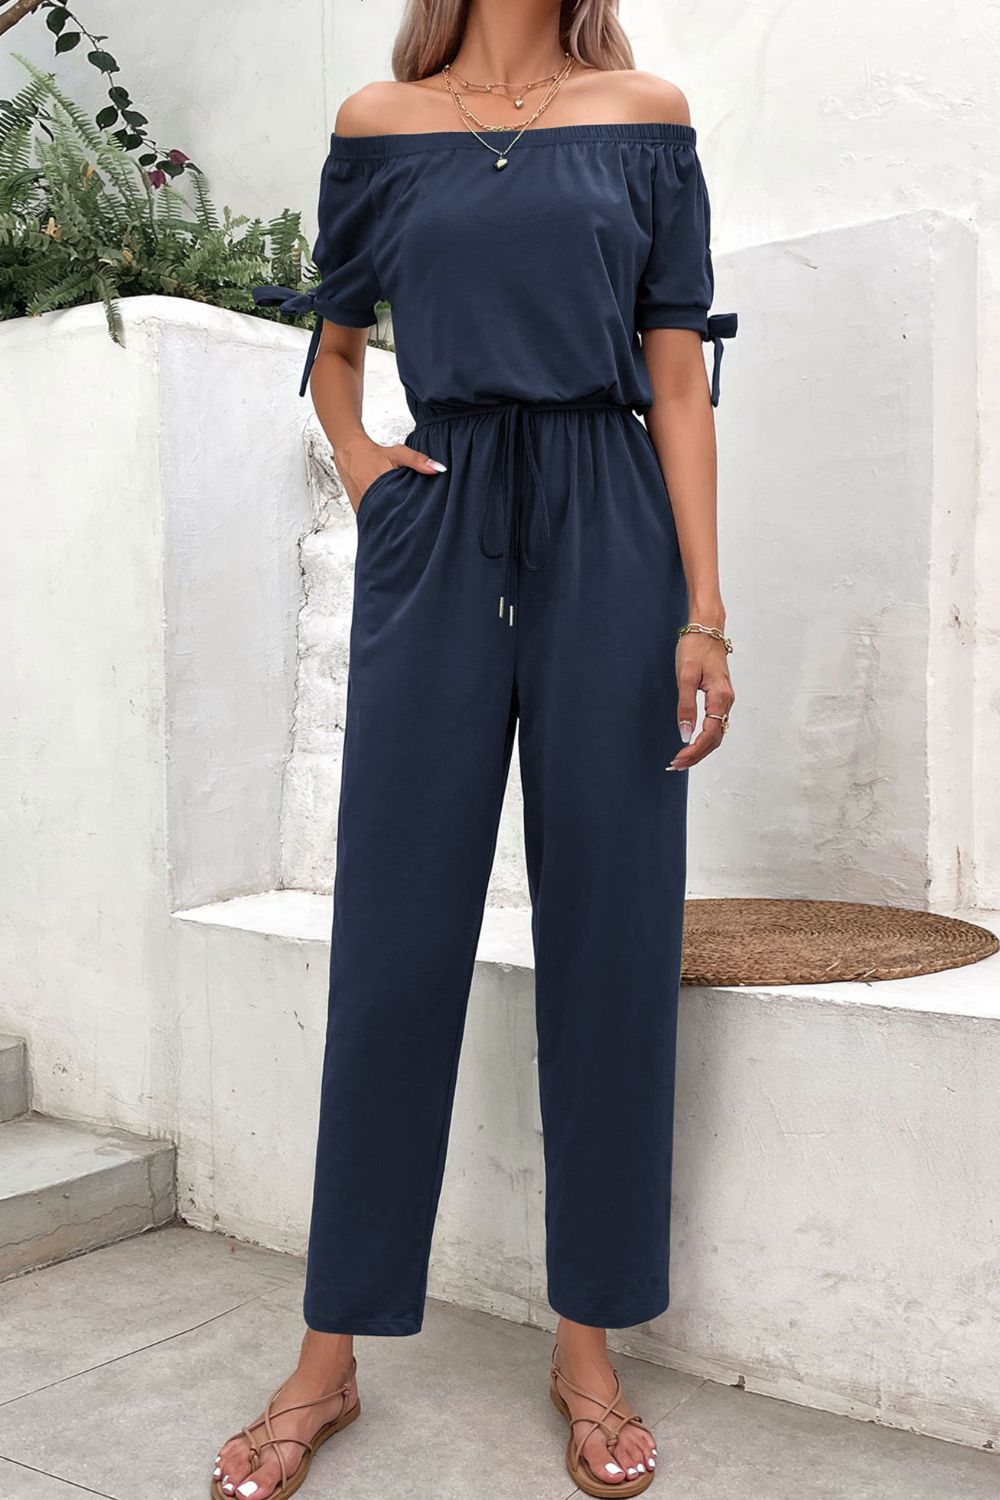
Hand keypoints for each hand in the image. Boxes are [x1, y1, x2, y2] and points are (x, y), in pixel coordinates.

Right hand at [337, 439, 446, 515]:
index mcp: (383, 490)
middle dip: (404, 522)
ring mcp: (364, 507)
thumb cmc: (374, 453)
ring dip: (392, 522)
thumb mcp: (399, 453)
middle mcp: (371, 501)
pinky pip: (372, 518)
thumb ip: (419, 461)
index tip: (422, 520)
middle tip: (416, 525)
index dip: (413, 516)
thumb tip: (439, 469)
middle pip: (393, 519)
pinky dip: (381, 518)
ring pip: (381, 521)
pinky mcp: (359, 510)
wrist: (350, 452)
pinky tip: (389, 516)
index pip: (402, 511)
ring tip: (403, 525)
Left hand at [667, 633, 734, 769]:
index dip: (694, 751)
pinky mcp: (720, 696)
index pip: (709, 734)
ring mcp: (725, 700)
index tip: (678, 760)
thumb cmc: (695, 649)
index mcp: (720, 698)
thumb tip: (684, 734)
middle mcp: (727, 702)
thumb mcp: (686, 677)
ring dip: (701, 748)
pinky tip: (692, 742)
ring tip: (682, 759)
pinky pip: (716, 724)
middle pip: (715, 739)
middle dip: (697, 755)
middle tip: (676, 765)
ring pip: (716, 733)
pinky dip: (704, 737)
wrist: (707, 629)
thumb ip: (686, 706)